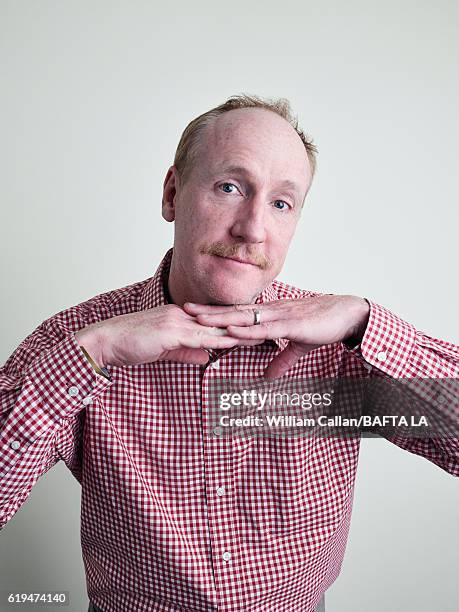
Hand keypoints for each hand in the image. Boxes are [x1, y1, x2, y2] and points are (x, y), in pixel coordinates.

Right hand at [75, 304, 263, 367]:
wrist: (106, 341)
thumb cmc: (131, 345)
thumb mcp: (165, 350)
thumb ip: (186, 352)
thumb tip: (205, 358)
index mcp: (182, 317)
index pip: (216, 322)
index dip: (237, 325)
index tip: (258, 329)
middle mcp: (182, 315)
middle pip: (221, 321)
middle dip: (245, 326)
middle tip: (270, 328)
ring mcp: (177, 321)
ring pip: (214, 328)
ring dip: (238, 332)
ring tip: (261, 335)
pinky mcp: (169, 331)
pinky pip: (198, 337)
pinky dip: (217, 340)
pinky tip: (233, 342)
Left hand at [184, 295, 369, 378]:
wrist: (347, 314)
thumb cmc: (323, 325)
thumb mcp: (299, 347)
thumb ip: (282, 361)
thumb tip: (268, 377)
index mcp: (271, 315)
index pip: (238, 314)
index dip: (216, 314)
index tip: (195, 314)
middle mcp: (271, 312)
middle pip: (233, 312)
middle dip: (208, 312)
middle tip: (184, 310)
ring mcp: (279, 317)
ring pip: (244, 318)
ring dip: (221, 319)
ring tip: (198, 318)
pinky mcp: (291, 325)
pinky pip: (265, 329)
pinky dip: (248, 331)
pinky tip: (232, 332)